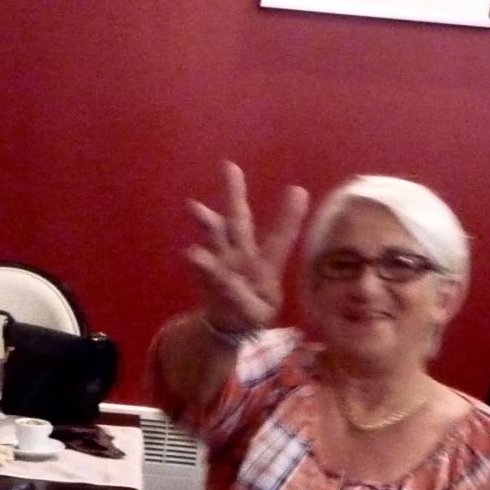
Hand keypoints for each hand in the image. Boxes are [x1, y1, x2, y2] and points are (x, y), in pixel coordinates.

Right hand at [185, 160, 308, 337]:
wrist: (229, 324)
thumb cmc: (251, 312)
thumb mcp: (256, 313)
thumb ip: (240, 298)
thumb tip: (226, 282)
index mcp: (266, 264)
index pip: (280, 239)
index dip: (289, 217)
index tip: (298, 190)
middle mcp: (243, 255)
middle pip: (238, 220)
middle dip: (234, 194)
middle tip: (229, 166)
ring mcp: (222, 261)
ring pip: (215, 234)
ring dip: (206, 220)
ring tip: (193, 206)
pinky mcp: (205, 272)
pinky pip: (201, 265)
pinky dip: (199, 262)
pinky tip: (192, 255)